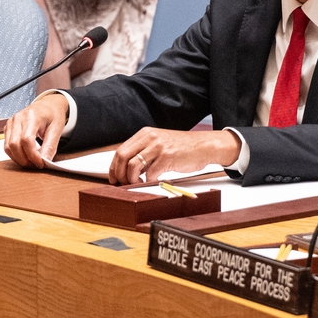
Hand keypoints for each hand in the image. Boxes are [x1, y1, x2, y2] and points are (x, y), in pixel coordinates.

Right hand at [3, 93, 69, 168]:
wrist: (47, 105)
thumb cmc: (53, 115)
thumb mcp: (57, 129)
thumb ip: (50, 146)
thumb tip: (45, 161)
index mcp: (32, 116)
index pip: (26, 139)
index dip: (32, 155)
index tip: (40, 163)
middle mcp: (18, 118)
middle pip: (14, 144)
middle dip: (24, 159)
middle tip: (35, 165)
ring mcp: (11, 122)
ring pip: (8, 146)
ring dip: (18, 158)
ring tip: (30, 162)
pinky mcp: (8, 128)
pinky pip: (7, 145)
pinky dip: (14, 154)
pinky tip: (24, 156)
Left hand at [109, 128, 241, 184]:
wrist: (203, 146)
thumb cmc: (182, 147)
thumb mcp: (160, 143)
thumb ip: (144, 152)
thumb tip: (127, 169)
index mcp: (145, 134)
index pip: (121, 150)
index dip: (114, 166)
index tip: (113, 177)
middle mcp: (149, 138)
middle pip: (122, 157)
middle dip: (119, 174)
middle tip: (122, 183)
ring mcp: (158, 147)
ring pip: (132, 166)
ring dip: (131, 179)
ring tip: (137, 184)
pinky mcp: (167, 157)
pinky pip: (150, 173)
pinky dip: (147, 181)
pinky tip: (152, 182)